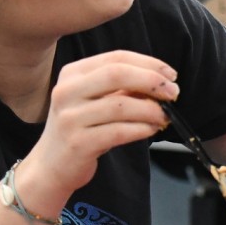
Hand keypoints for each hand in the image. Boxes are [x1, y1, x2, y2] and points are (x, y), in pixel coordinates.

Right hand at [31, 50, 176, 195]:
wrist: (51, 166)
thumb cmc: (81, 129)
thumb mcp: (96, 100)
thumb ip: (122, 88)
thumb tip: (162, 82)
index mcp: (73, 73)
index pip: (116, 58)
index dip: (148, 63)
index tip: (170, 74)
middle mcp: (67, 91)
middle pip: (116, 74)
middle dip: (152, 81)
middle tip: (173, 92)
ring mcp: (70, 117)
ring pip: (120, 105)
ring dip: (151, 109)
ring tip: (164, 116)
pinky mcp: (78, 143)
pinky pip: (118, 131)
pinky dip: (141, 129)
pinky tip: (151, 129)